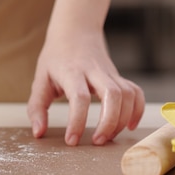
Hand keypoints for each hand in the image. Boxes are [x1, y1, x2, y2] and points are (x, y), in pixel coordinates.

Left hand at [27, 30, 143, 145]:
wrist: (74, 31)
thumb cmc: (55, 59)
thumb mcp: (40, 80)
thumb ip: (37, 107)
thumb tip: (38, 133)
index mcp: (71, 71)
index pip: (79, 97)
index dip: (77, 121)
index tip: (72, 140)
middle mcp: (94, 70)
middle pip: (112, 95)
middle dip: (108, 122)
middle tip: (97, 142)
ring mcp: (110, 72)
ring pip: (127, 94)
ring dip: (121, 119)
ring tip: (106, 137)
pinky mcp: (119, 76)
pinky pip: (136, 93)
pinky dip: (137, 110)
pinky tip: (127, 126)